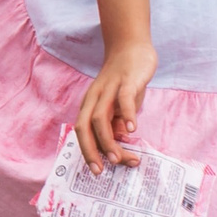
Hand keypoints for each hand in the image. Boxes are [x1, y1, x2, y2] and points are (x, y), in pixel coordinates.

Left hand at [73, 42, 156, 173]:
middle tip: (101, 170)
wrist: (131, 46)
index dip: (87, 151)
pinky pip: (124, 98)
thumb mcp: (118, 104)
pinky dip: (127, 115)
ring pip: (100, 116)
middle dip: (90, 150)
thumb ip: (117, 121)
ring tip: (119, 158)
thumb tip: (120, 141)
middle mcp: (95, 97)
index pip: (83, 131)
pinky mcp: (127, 80)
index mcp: (90, 104)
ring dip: (107, 140)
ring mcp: (110, 88)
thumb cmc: (125, 80)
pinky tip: (133, 130)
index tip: (97, 170)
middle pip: (84, 126)